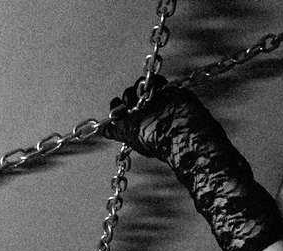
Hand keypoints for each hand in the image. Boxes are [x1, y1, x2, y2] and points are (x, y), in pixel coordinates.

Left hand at [101, 76, 218, 163]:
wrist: (181, 129)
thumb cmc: (154, 137)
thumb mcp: (128, 134)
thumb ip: (114, 130)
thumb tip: (101, 130)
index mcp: (135, 127)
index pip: (121, 112)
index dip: (116, 106)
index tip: (116, 103)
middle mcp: (145, 115)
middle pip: (130, 97)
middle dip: (128, 96)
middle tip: (133, 101)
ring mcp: (157, 103)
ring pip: (142, 87)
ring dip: (140, 87)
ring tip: (145, 94)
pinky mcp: (169, 93)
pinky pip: (158, 81)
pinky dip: (154, 81)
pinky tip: (155, 88)